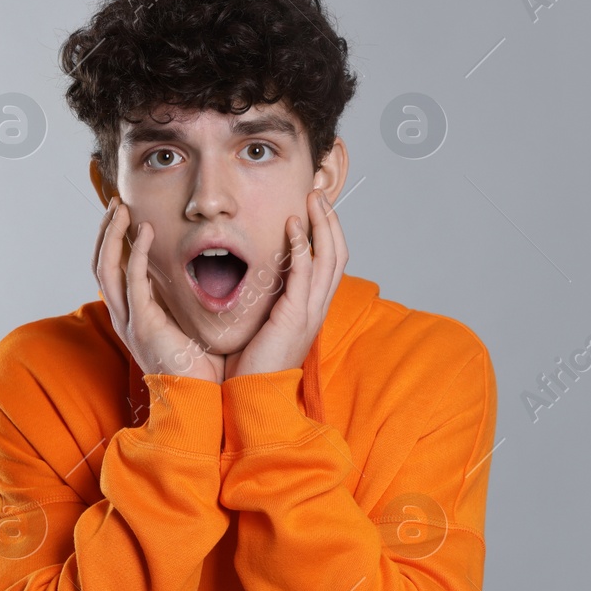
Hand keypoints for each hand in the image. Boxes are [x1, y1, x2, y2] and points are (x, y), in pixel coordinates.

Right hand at [94, 197, 225, 383]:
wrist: (198, 399)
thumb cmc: (199, 367)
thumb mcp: (186, 325)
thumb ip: (180, 302)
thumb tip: (193, 278)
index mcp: (132, 316)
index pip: (112, 272)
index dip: (113, 242)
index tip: (124, 216)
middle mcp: (123, 317)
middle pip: (101, 265)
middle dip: (106, 232)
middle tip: (116, 204)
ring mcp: (129, 320)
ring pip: (107, 268)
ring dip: (112, 235)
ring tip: (121, 208)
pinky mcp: (142, 323)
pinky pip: (132, 280)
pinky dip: (135, 252)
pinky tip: (144, 231)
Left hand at [222, 188, 346, 379]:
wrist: (253, 397)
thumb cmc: (253, 365)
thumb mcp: (265, 324)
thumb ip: (269, 300)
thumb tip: (259, 277)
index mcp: (311, 309)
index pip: (329, 262)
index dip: (327, 232)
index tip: (314, 208)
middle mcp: (317, 308)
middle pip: (337, 254)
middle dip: (330, 220)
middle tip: (318, 193)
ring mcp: (310, 312)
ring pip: (329, 258)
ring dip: (322, 224)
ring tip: (312, 199)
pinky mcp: (295, 316)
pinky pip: (305, 274)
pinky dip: (303, 246)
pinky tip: (294, 226)